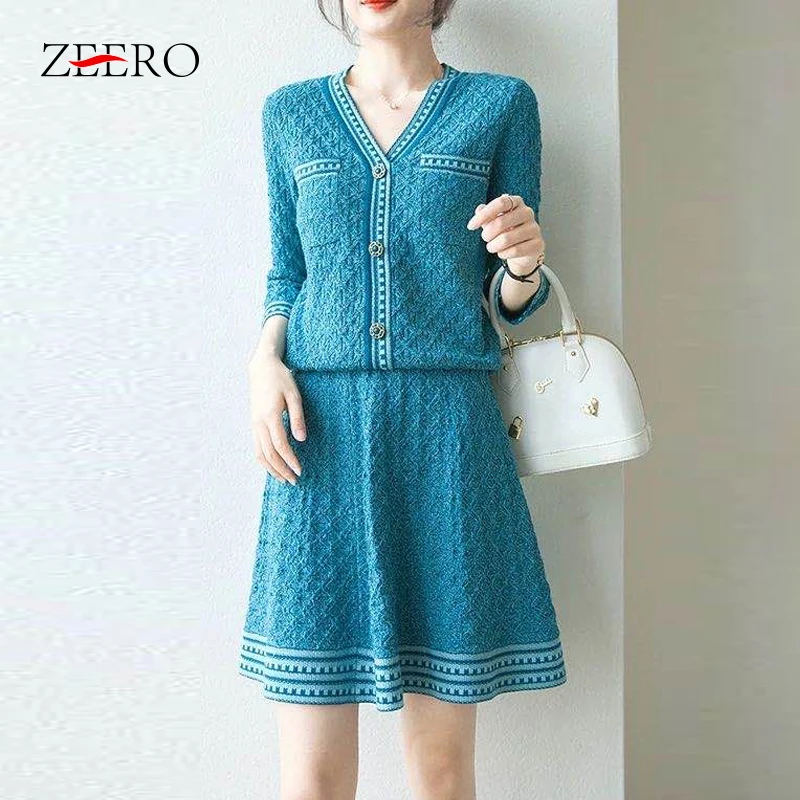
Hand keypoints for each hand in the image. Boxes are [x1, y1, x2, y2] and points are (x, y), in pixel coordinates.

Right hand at [247, 353, 305, 484]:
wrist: (261, 368)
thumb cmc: (281, 379)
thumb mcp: (294, 395)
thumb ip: (297, 418)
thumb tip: (301, 439)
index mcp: (270, 415)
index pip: (280, 445)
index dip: (290, 460)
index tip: (300, 470)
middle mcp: (259, 423)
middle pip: (269, 454)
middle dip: (282, 470)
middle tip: (295, 480)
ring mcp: (254, 424)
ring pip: (260, 454)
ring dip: (272, 469)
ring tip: (284, 479)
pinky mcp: (253, 424)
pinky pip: (257, 447)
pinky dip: (264, 460)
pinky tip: (274, 466)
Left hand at [466, 193, 544, 277]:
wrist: (523, 252)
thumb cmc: (506, 233)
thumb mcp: (493, 223)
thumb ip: (486, 216)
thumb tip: (479, 209)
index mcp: (517, 202)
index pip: (500, 203)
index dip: (484, 215)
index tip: (471, 226)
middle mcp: (528, 212)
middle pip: (500, 222)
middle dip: (487, 234)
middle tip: (485, 238)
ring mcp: (534, 228)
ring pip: (506, 239)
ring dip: (493, 246)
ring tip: (492, 247)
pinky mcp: (537, 244)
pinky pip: (514, 251)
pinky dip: (503, 254)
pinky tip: (502, 253)